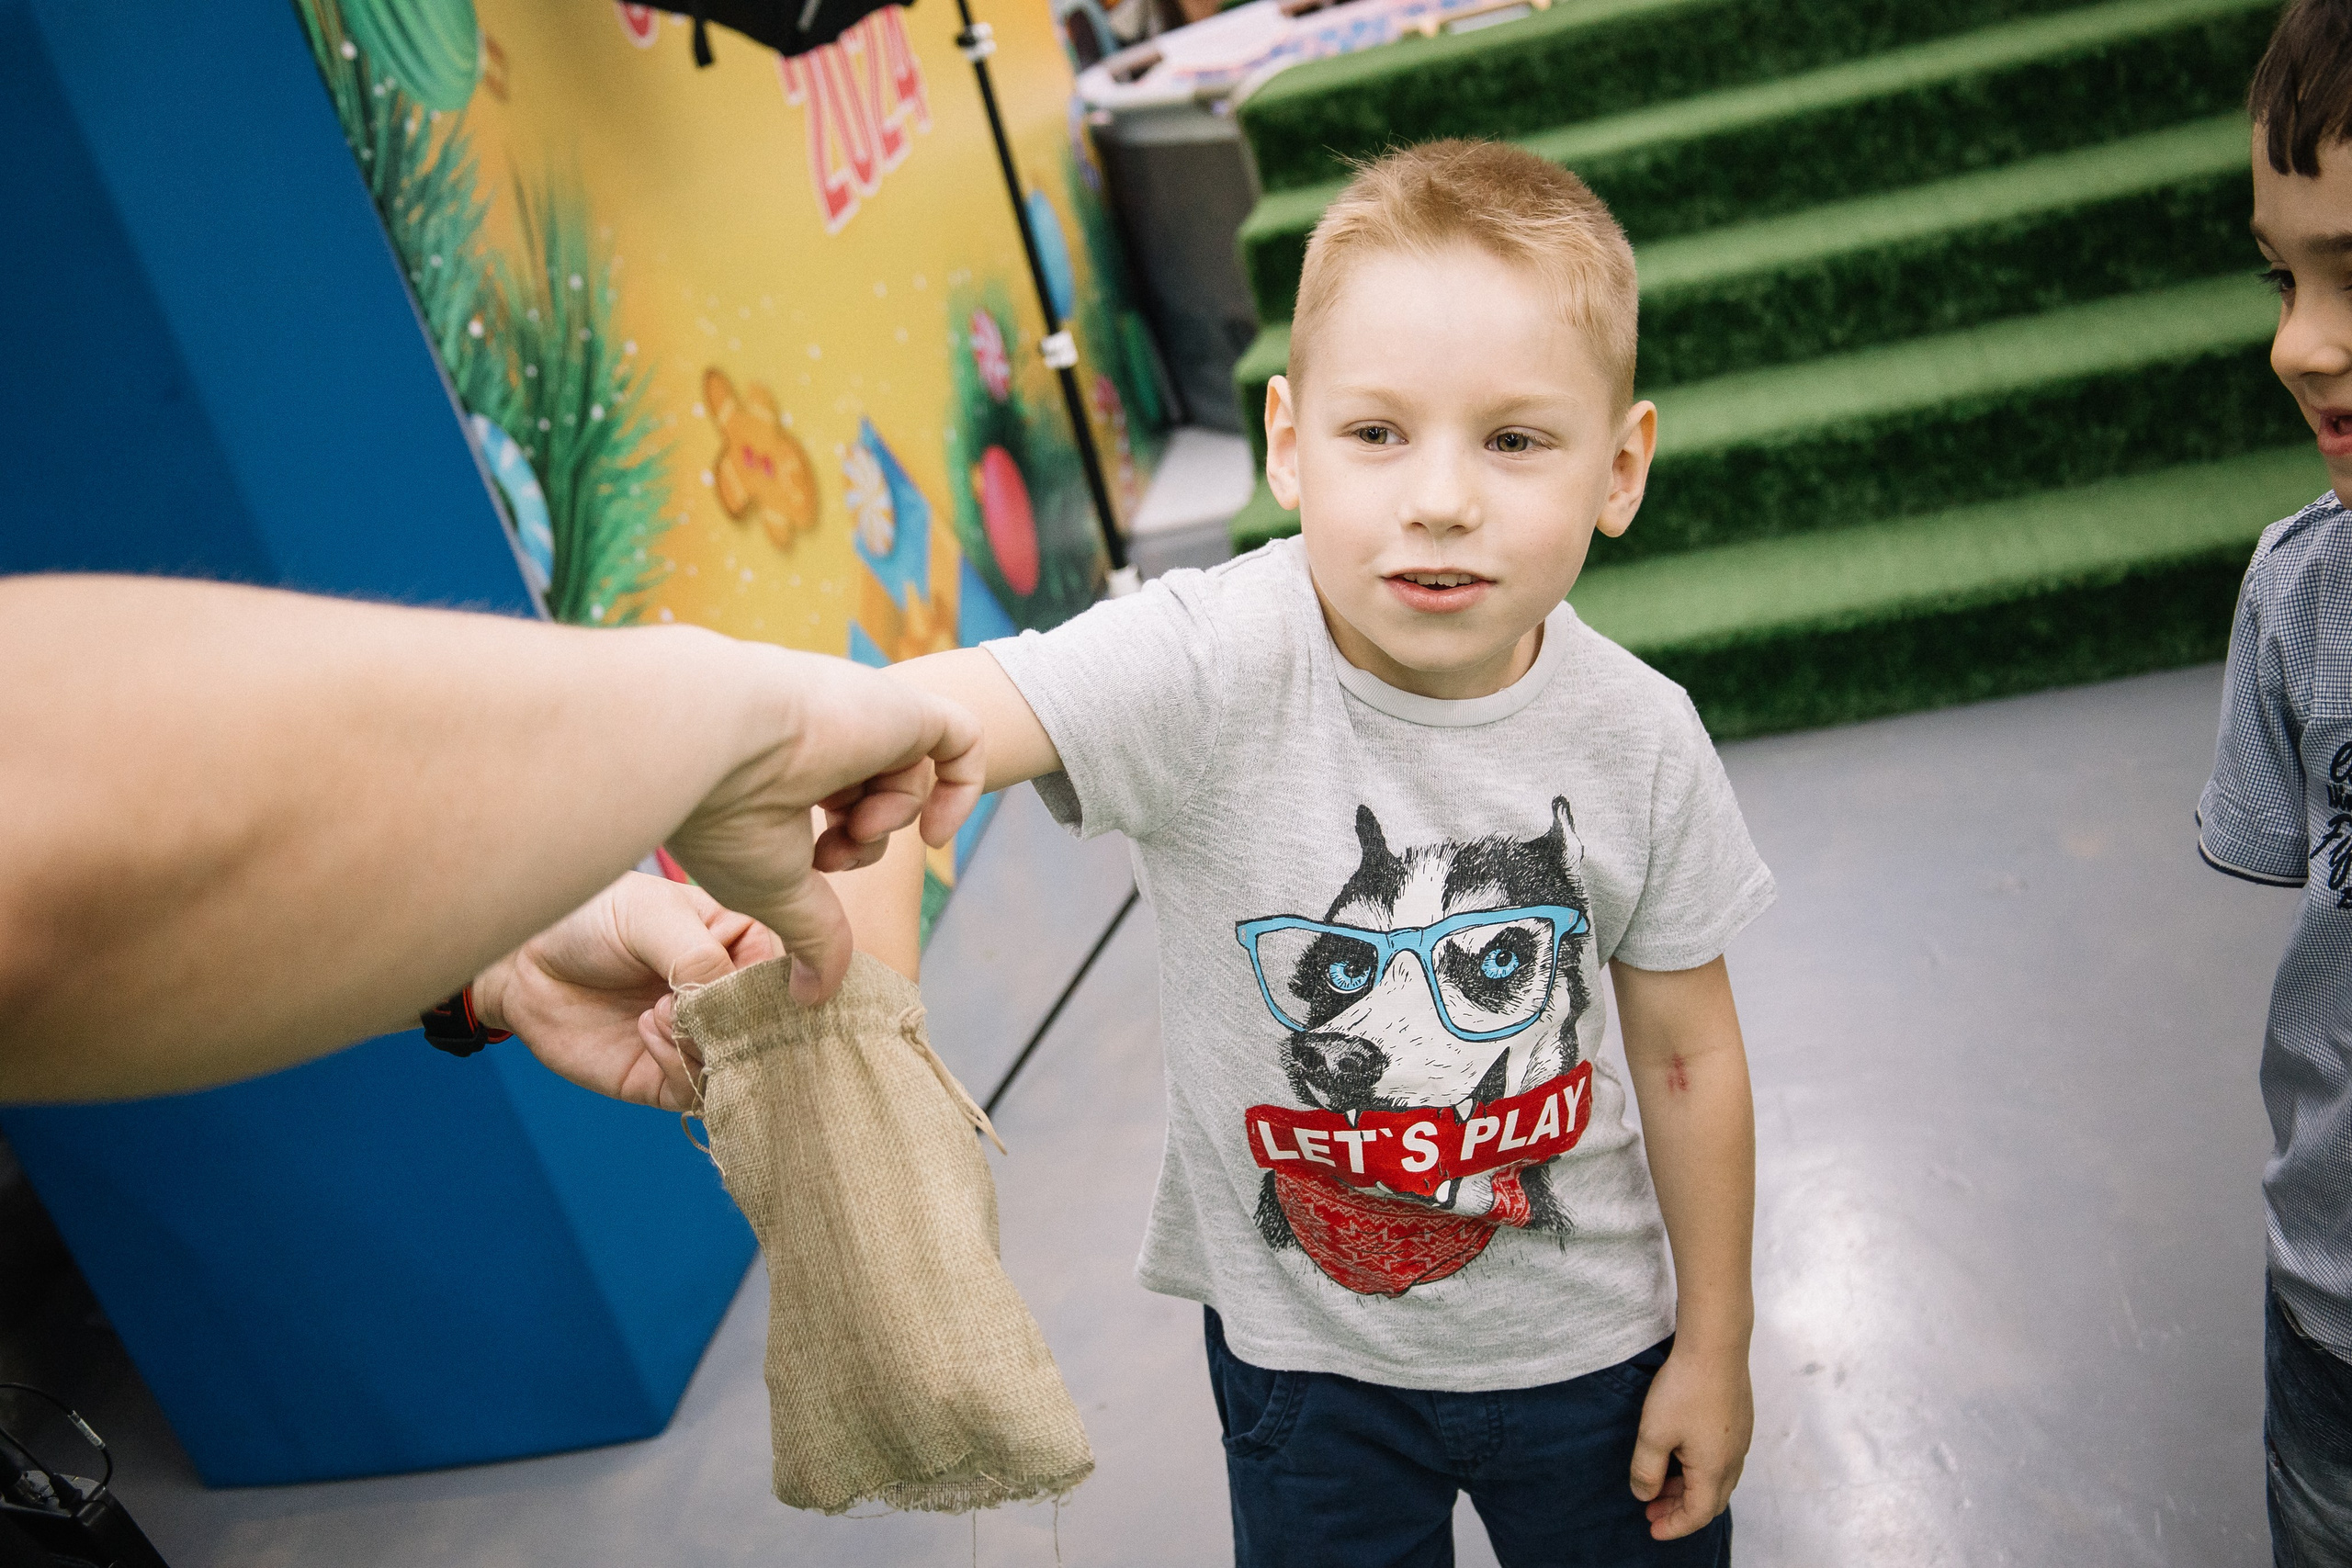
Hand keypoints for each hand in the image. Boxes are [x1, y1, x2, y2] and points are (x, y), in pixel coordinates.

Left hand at [471, 872, 778, 1110]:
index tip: (750, 986)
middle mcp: (727, 995)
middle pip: (770, 1029)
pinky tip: (646, 1027)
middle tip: (707, 1009)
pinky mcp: (665, 1078)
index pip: (786, 975)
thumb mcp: (650, 915)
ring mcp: (699, 1039)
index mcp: (739, 943)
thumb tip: (732, 1005)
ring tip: (661, 1010)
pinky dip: (677, 1062)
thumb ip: (699, 955)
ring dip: (704, 1042)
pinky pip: (696, 1090)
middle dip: (745, 1025)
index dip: (778, 986)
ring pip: (739, 1066)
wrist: (520, 962)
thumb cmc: (589, 919)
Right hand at [666, 650, 983, 1004]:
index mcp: (784, 761)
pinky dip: (962, 790)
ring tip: (860, 826)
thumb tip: (814, 996)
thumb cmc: (726, 814)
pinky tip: (934, 832)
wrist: (715, 741)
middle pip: (879, 789)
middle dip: (868, 837)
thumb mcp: (775, 890)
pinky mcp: (904, 706)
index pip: (836, 799)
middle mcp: (825, 732)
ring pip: (914, 771)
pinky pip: (965, 739)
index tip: (818, 865)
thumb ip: (812, 936)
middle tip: (833, 853)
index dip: (845, 845)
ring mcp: (865, 713)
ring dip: (897, 817)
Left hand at [1628, 1338, 1751, 1539]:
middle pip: (1710, 1501)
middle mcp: (1734, 1459)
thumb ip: (1646, 1470)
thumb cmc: (1685, 1388)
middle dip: (1680, 1510)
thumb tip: (1644, 1495)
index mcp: (1715, 1469)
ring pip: (1717, 1480)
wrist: (1716, 1345)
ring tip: (1660, 1483)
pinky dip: (1700, 1469)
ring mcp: (1741, 1439)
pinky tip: (1680, 1455)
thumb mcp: (1654, 1432)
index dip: (1673, 1526)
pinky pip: (1722, 1459)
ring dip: (1689, 1488)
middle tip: (1651, 1510)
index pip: (1697, 1514)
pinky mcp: (1740, 1421)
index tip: (1651, 1529)